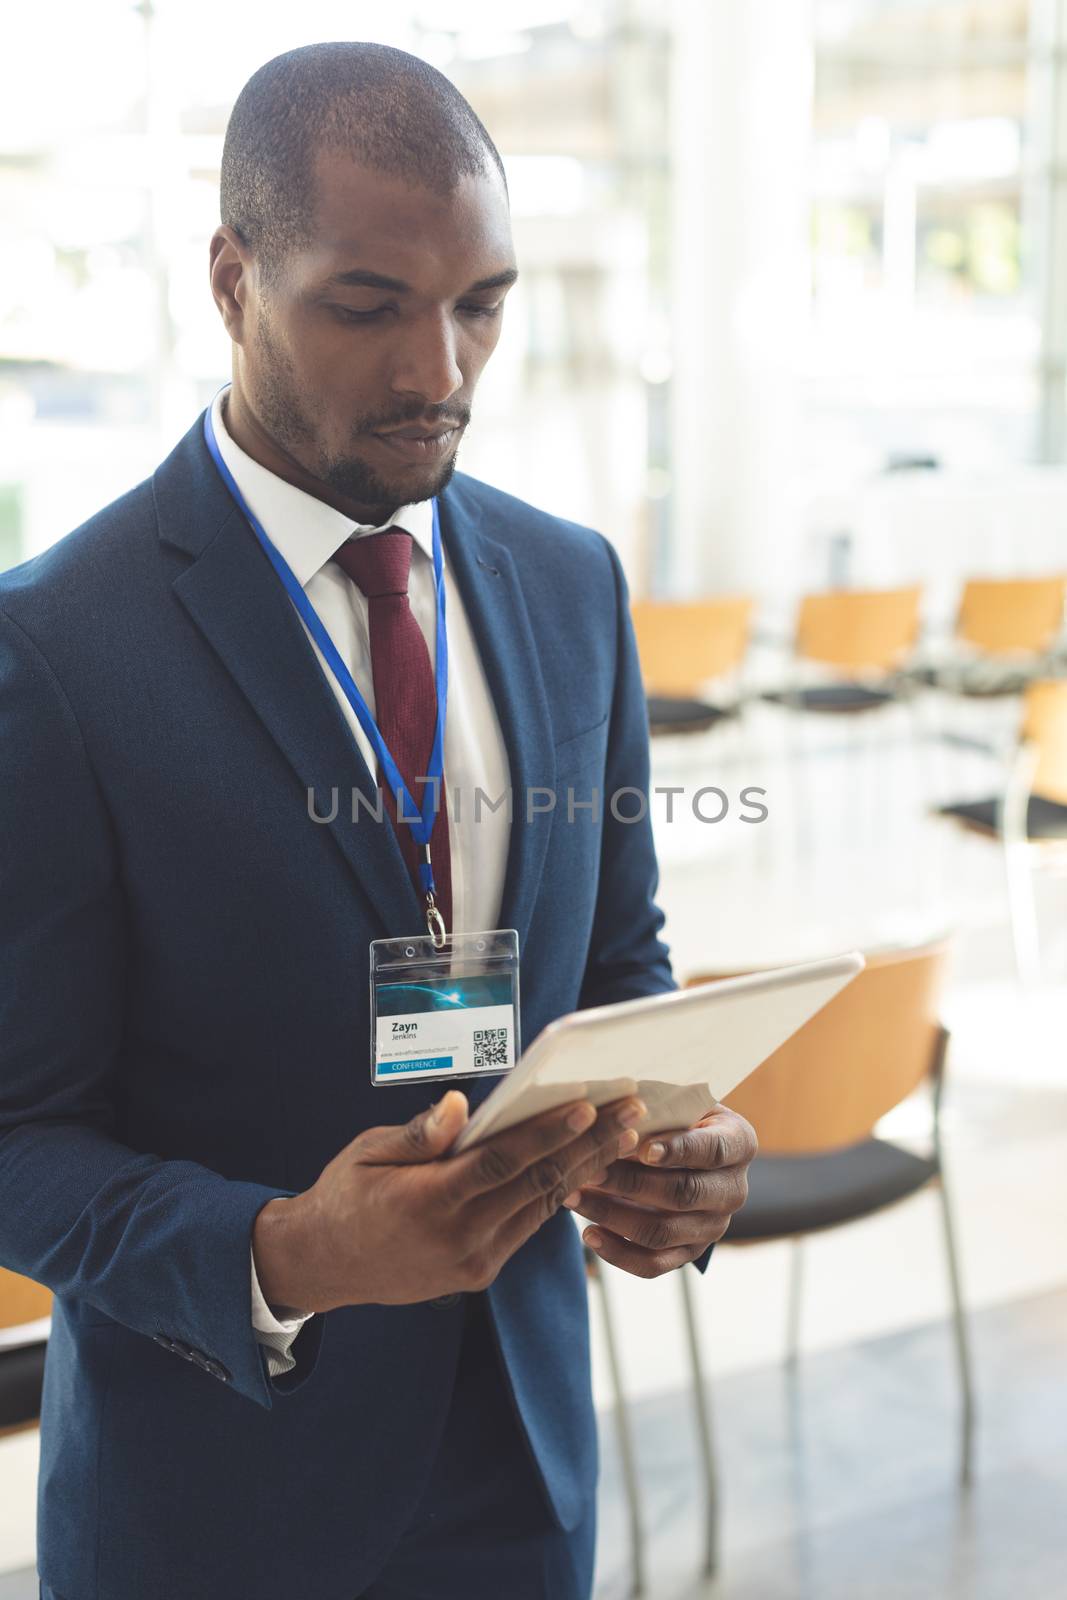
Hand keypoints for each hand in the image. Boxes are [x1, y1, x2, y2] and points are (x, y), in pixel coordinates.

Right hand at [252, 1089, 647, 1311]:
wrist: (323, 1265)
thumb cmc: (345, 1194)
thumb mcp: (369, 1153)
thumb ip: (418, 1134)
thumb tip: (460, 1106)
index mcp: (429, 1201)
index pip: (504, 1161)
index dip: (550, 1132)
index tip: (589, 1105)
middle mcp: (459, 1237)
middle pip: (539, 1184)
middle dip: (591, 1146)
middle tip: (634, 1114)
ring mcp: (473, 1261)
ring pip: (542, 1207)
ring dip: (588, 1169)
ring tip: (625, 1137)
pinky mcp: (479, 1272)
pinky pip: (526, 1225)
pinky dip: (558, 1195)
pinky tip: (586, 1166)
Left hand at [562, 1104, 756, 1277]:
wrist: (686, 1148)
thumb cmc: (676, 1113)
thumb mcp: (677, 1099)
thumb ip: (658, 1104)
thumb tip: (616, 1112)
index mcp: (739, 1143)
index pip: (713, 1150)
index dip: (679, 1150)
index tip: (643, 1149)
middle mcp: (733, 1189)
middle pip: (683, 1194)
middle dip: (631, 1183)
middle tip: (590, 1169)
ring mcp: (713, 1227)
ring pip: (662, 1232)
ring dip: (613, 1216)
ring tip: (574, 1196)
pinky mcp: (689, 1253)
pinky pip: (653, 1264)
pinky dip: (618, 1253)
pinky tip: (588, 1233)